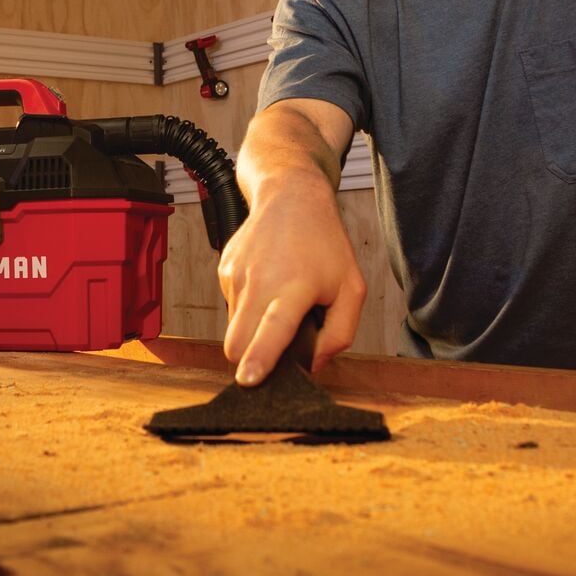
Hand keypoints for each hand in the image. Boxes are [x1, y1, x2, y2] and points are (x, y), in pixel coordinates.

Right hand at [217, 175, 365, 386]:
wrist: (290, 195)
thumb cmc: (324, 242)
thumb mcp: (352, 288)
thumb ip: (340, 333)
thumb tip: (313, 364)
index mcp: (293, 289)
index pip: (270, 331)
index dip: (258, 360)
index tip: (247, 380)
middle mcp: (258, 283)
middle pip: (237, 344)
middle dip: (249, 359)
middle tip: (276, 348)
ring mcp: (236, 276)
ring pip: (234, 329)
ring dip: (253, 330)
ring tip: (279, 301)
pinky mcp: (224, 271)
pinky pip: (232, 307)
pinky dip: (248, 308)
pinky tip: (267, 284)